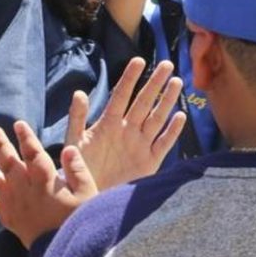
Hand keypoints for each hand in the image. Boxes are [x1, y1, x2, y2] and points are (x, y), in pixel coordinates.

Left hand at [0, 123, 97, 247]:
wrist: (67, 253)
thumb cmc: (81, 221)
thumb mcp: (88, 193)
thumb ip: (77, 169)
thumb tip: (68, 149)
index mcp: (43, 178)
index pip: (31, 151)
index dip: (25, 136)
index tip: (18, 124)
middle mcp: (24, 188)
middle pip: (9, 161)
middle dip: (1, 144)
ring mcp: (14, 204)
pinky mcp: (10, 221)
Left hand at [71, 58, 186, 189]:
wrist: (89, 196)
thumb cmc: (78, 168)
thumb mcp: (75, 141)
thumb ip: (77, 118)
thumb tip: (79, 92)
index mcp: (108, 124)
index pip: (121, 95)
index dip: (130, 78)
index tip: (138, 60)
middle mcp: (127, 130)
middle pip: (144, 102)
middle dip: (155, 83)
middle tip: (167, 64)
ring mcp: (139, 145)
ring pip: (157, 118)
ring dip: (166, 101)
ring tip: (176, 82)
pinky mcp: (150, 162)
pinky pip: (163, 143)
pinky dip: (172, 131)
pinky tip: (180, 115)